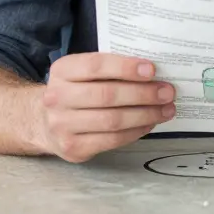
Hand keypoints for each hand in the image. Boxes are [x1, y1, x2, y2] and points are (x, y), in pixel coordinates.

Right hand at [38, 53, 175, 162]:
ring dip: (146, 114)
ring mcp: (62, 125)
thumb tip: (153, 72)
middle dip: (143, 94)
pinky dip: (136, 131)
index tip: (152, 69)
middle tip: (168, 92)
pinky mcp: (73, 148)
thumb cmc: (76, 91)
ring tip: (167, 109)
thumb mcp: (83, 72)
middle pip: (107, 95)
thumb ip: (110, 69)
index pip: (96, 66)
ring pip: (112, 120)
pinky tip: (150, 123)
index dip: (126, 68)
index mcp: (62, 70)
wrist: (45, 122)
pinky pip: (112, 140)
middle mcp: (57, 97)